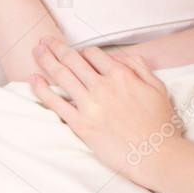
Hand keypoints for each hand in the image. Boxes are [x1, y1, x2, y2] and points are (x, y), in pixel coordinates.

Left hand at [29, 36, 184, 184]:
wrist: (155, 153)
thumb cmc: (159, 122)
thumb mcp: (157, 87)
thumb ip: (139, 67)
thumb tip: (120, 58)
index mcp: (122, 75)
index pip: (94, 54)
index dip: (84, 51)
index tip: (77, 52)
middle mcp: (103, 86)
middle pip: (73, 60)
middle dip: (57, 47)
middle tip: (46, 40)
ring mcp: (90, 105)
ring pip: (62, 76)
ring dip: (47, 60)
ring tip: (37, 50)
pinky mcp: (81, 124)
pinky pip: (56, 103)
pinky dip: (42, 89)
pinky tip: (34, 79)